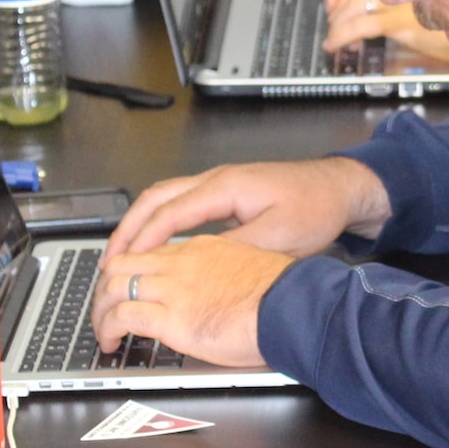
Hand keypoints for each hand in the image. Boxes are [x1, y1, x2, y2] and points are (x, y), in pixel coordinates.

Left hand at [92, 236, 294, 365]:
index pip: (149, 253)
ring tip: (102, 332)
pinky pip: (123, 317)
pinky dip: (108, 329)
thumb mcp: (247, 270)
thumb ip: (223, 276)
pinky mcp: (171, 317)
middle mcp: (180, 263)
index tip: (123, 288)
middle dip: (103, 288)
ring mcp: (173, 288)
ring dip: (100, 312)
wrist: (290, 306)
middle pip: (121, 264)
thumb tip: (218, 294)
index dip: (128, 271)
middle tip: (102, 310)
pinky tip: (111, 343)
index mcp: (200, 249)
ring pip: (113, 287)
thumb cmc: (281, 295)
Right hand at [105, 158, 392, 261]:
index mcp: (225, 187)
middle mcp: (216, 181)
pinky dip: (159, 224)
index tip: (125, 264)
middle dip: (127, 229)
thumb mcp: (280, 236)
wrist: (339, 188)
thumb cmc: (315, 206)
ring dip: (140, 225)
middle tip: (109, 261)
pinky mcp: (225, 195)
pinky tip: (156, 246)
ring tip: (122, 256)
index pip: (169, 211)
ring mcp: (219, 185)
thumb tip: (201, 266)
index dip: (143, 239)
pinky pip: (179, 205)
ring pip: (164, 199)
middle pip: (155, 198)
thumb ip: (239, 250)